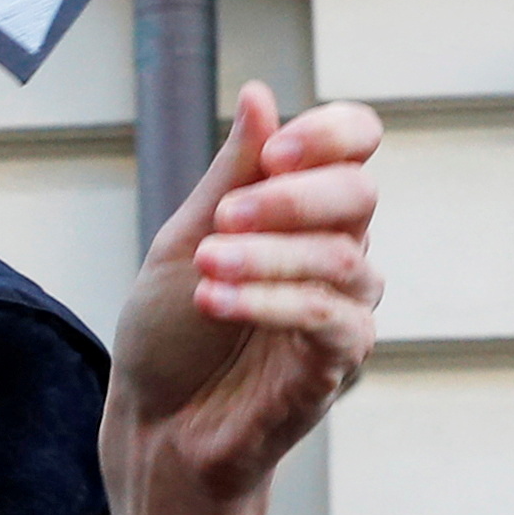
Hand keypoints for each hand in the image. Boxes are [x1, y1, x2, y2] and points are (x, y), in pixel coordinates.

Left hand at [108, 86, 383, 512]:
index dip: (330, 134)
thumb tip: (262, 93)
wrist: (154, 422)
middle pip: (359, 194)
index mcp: (304, 210)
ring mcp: (343, 308)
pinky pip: (330, 320)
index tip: (273, 149)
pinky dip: (271, 302)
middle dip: (292, 196)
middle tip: (226, 216)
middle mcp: (337, 251)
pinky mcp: (337, 363)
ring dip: (266, 256)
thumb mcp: (187, 237)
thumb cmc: (171, 328)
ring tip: (206, 266)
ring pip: (343, 258)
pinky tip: (217, 300)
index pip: (356, 147)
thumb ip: (230, 174)